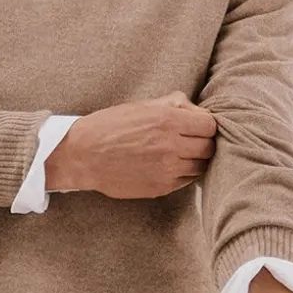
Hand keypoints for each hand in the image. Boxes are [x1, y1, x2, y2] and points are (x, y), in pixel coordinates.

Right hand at [46, 91, 216, 198]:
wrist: (83, 155)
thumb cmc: (111, 126)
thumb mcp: (142, 106)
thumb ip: (173, 105)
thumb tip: (196, 110)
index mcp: (168, 120)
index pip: (210, 125)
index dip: (205, 125)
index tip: (196, 127)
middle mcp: (171, 146)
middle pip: (209, 148)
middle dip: (202, 143)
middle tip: (190, 141)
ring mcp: (167, 170)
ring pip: (200, 167)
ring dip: (194, 160)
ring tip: (179, 154)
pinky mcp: (161, 187)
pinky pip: (186, 181)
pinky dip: (182, 173)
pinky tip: (168, 166)